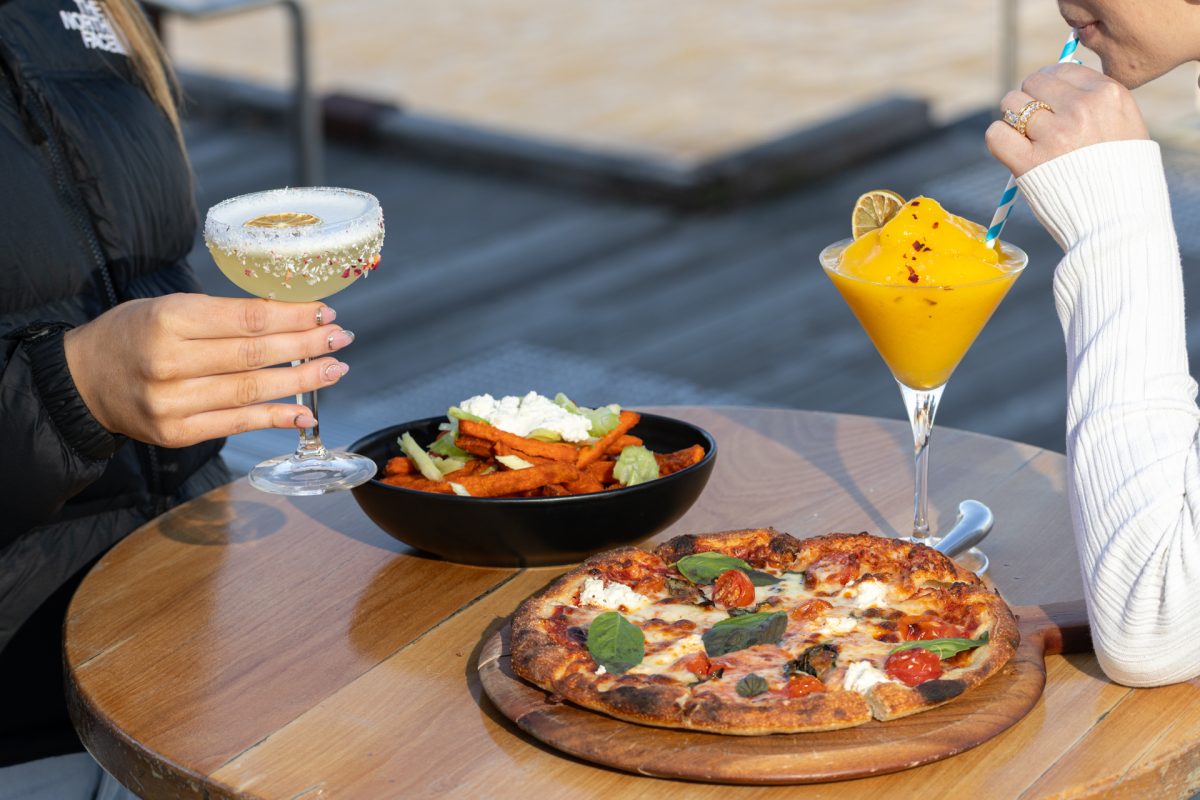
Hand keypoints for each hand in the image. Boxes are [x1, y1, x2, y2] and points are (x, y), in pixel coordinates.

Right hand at [63, 293, 354, 447]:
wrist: (84, 380)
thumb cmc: (135, 334)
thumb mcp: (171, 307)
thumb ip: (226, 315)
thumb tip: (292, 317)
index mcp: (168, 320)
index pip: (247, 319)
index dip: (293, 316)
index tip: (325, 312)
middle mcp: (169, 362)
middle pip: (254, 354)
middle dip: (306, 345)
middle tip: (341, 339)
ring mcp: (172, 402)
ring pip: (251, 391)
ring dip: (301, 381)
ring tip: (334, 369)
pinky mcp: (176, 433)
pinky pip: (237, 424)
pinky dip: (275, 418)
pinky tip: (305, 411)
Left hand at [986, 63, 1148, 177]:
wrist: (1120, 220)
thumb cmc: (1123, 176)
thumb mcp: (1125, 126)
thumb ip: (1096, 102)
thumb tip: (1056, 81)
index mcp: (1108, 94)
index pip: (1063, 70)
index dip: (1050, 86)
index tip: (1050, 103)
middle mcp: (1081, 108)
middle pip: (1033, 83)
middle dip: (1030, 100)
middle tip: (1036, 124)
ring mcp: (1054, 134)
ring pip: (1011, 104)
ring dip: (1012, 119)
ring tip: (1027, 140)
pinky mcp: (1029, 161)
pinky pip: (996, 133)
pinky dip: (998, 139)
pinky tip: (1012, 150)